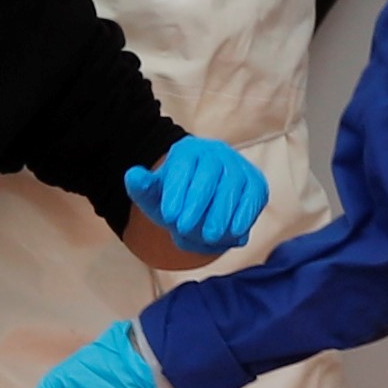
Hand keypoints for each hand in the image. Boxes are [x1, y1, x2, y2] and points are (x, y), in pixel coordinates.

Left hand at [127, 133, 268, 255]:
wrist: (201, 208)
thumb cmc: (175, 201)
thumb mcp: (155, 197)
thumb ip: (143, 188)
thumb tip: (132, 175)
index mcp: (189, 151)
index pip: (184, 165)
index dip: (177, 190)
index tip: (169, 216)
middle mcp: (216, 153)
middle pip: (210, 173)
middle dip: (198, 202)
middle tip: (185, 227)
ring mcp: (238, 166)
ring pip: (233, 184)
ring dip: (221, 212)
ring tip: (209, 236)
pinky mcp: (255, 183)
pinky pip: (253, 195)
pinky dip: (245, 214)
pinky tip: (234, 233)